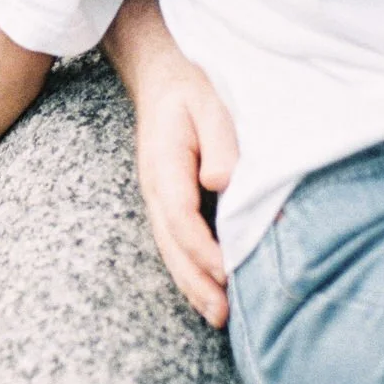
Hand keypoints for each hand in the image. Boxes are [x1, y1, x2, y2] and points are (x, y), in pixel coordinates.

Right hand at [103, 0, 237, 326]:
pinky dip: (191, 269)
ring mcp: (158, 195)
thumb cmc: (194, 83)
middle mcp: (155, 185)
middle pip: (171, 244)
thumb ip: (221, 140)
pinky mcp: (169, 200)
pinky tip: (210, 290)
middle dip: (196, 282)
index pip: (181, 215)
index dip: (203, 249)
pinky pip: (176, 242)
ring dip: (192, 284)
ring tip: (218, 316)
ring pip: (170, 249)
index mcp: (163, 161)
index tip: (228, 272)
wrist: (163, 68)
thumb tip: (223, 183)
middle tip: (222, 314)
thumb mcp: (212, 100)